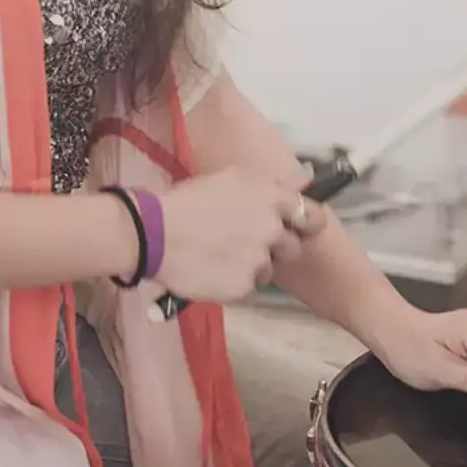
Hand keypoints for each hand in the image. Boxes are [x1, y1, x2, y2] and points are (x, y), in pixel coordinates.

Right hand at [149, 168, 310, 301]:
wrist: (154, 233)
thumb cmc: (188, 199)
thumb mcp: (232, 178)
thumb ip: (273, 183)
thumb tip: (306, 178)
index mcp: (272, 199)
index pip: (313, 216)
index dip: (307, 223)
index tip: (297, 228)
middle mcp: (272, 229)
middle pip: (292, 247)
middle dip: (275, 247)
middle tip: (247, 244)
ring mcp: (259, 260)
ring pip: (268, 270)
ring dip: (253, 266)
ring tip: (222, 257)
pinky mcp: (243, 287)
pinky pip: (248, 288)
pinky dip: (233, 282)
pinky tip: (212, 271)